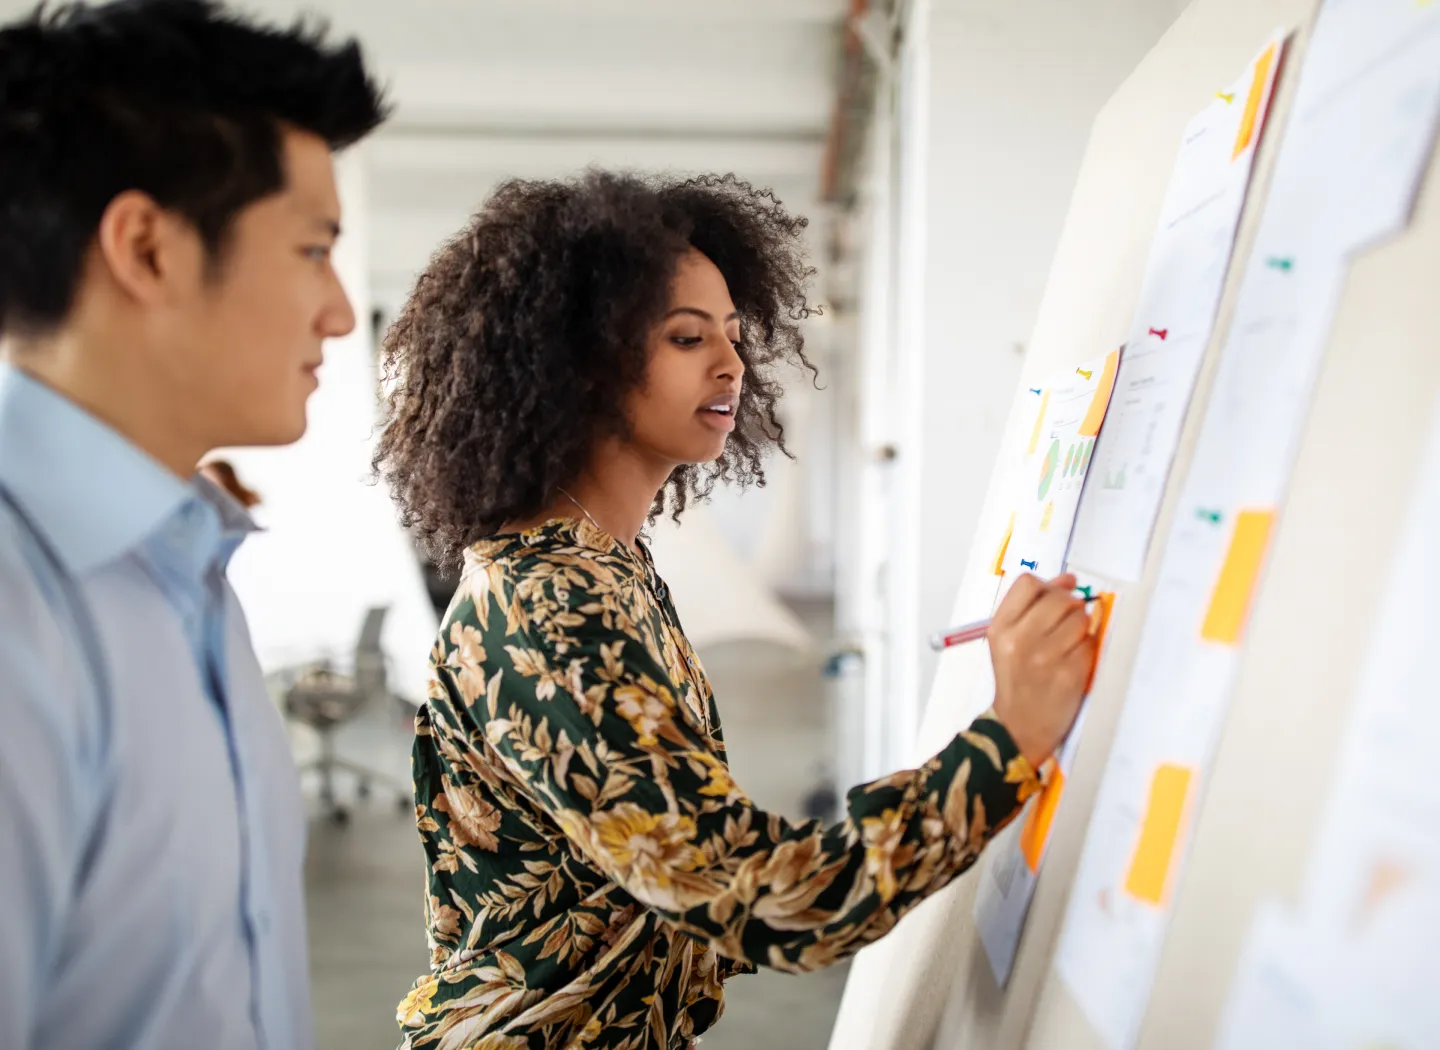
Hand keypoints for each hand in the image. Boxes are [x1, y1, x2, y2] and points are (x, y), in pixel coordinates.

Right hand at [989, 573, 1095, 767]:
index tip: (1056, 594)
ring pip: (1080, 618)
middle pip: (1059, 597)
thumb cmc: (1016, 679)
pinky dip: (1086, 648)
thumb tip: (1066, 579)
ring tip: (1068, 643)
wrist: (1018, 726)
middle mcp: (1021, 640)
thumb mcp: (1009, 641)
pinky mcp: (1070, 673)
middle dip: (1070, 604)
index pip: (1028, 583)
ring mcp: (1046, 657)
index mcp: (1001, 628)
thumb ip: (1032, 607)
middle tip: (1067, 620)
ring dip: (1080, 627)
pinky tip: (1073, 659)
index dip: (1048, 585)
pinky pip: (1090, 643)